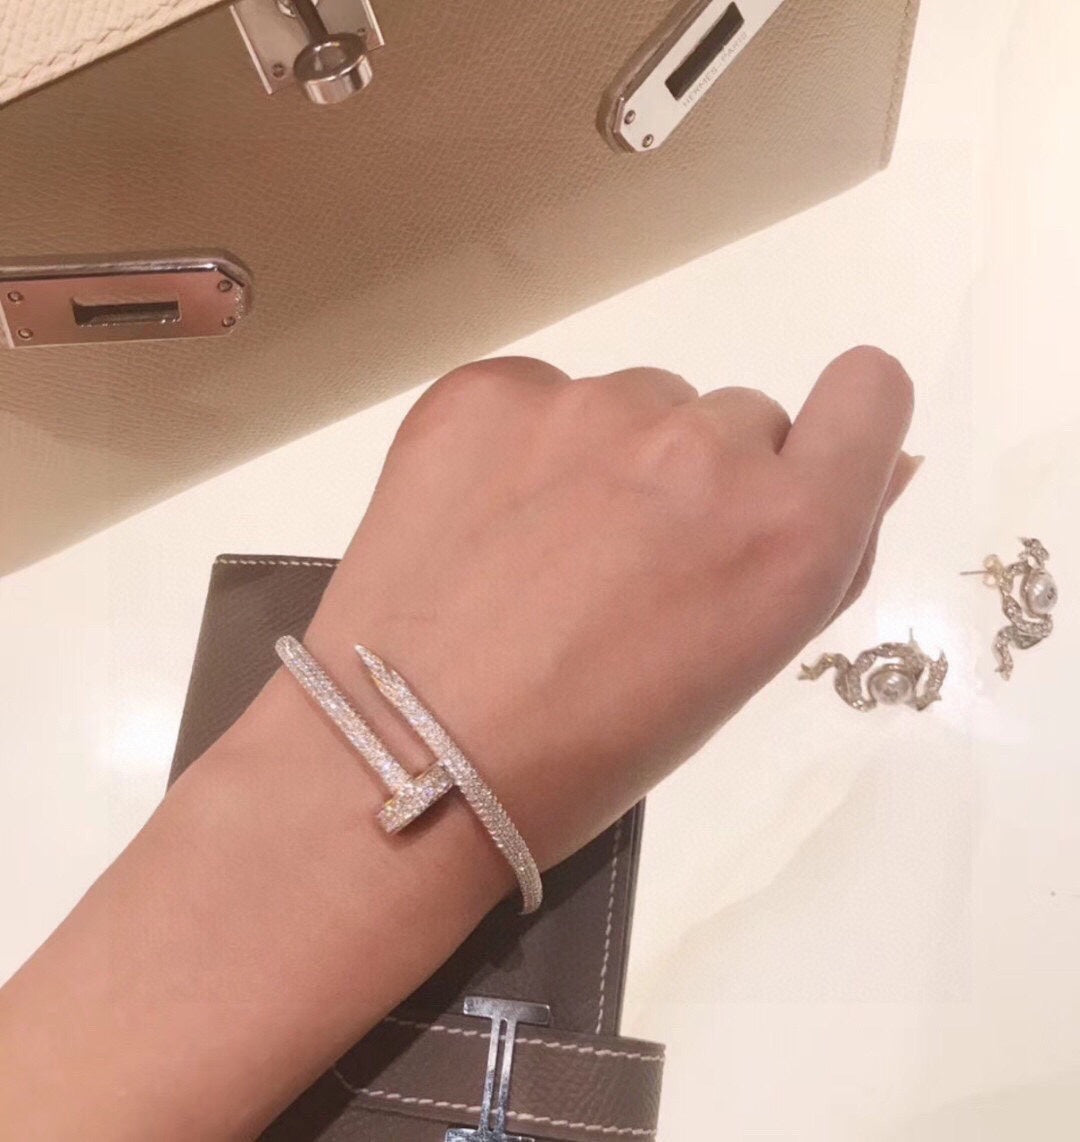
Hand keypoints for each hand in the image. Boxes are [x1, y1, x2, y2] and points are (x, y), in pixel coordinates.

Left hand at [306, 347, 916, 870]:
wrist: (408, 756)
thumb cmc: (593, 748)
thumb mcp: (739, 666)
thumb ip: (814, 555)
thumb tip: (875, 465)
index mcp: (788, 529)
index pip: (869, 391)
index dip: (839, 427)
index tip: (784, 475)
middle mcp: (702, 445)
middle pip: (734, 419)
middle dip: (699, 481)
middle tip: (623, 567)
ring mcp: (587, 406)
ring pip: (633, 408)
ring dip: (608, 462)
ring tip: (537, 557)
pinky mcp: (486, 393)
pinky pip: (540, 398)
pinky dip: (524, 447)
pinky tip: (481, 525)